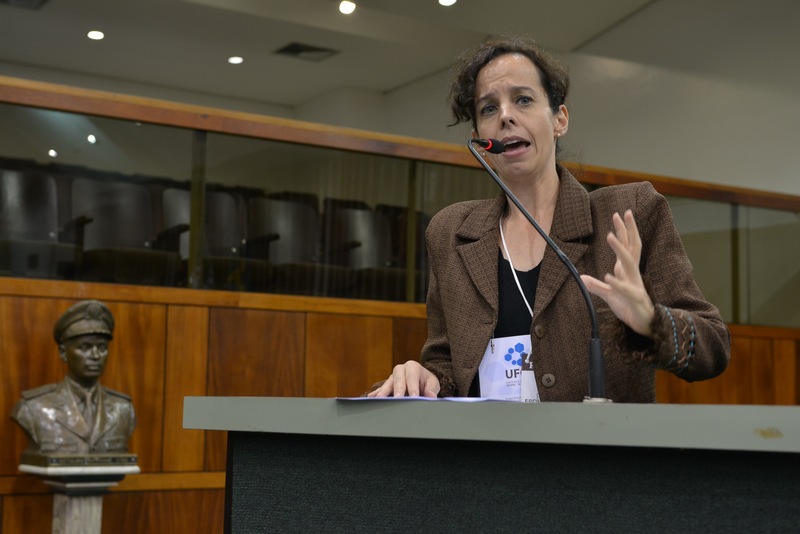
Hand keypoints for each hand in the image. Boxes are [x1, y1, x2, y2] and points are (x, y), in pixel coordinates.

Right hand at [367, 360, 439, 397]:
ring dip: (384, 392)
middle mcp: (400, 369)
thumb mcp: (433, 383)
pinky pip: (381, 389)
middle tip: (398, 399)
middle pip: (398, 379)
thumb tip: (431, 395)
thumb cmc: (426, 382)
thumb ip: (432, 388)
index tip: (414, 397)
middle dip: (398, 390)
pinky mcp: (387, 385)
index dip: (413, 387)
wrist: (420, 380)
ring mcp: (392, 377)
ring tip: (380, 399)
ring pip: (388, 384)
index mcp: (412, 366)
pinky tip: (370, 398)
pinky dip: (376, 394)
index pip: (412, 377)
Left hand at [580, 209, 654, 336]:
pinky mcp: (634, 298)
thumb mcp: (609, 295)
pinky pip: (625, 289)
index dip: (624, 230)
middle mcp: (633, 274)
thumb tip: (581, 277)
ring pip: (629, 263)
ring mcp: (635, 284)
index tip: (620, 214)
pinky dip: (617, 283)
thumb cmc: (629, 307)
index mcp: (628, 270)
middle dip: (626, 230)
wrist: (644, 324)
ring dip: (619, 249)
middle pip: (632, 247)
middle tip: (620, 214)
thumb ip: (596, 286)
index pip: (628, 245)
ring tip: (610, 236)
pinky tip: (608, 276)